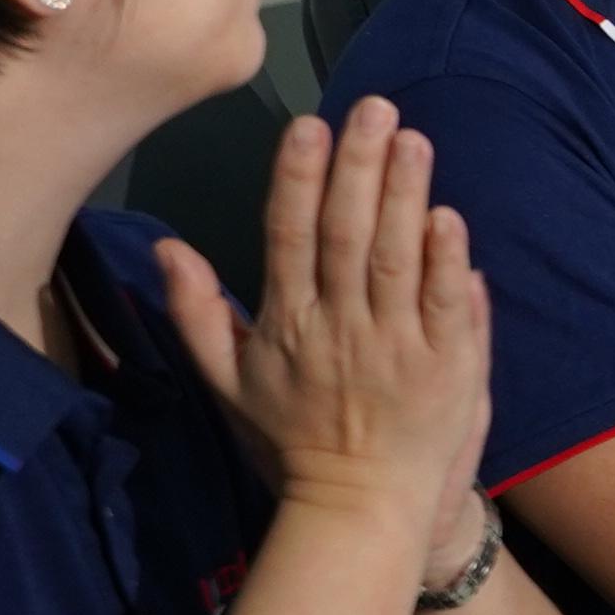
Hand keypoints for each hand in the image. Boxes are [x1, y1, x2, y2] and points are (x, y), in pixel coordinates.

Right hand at [155, 98, 488, 540]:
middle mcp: (339, 328)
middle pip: (344, 233)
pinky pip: (446, 304)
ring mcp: (395, 346)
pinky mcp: (446, 365)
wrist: (361, 507)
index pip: (287, 236)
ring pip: (396, 257)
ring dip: (404, 195)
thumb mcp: (228, 380)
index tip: (305, 126)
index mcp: (286, 324)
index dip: (296, 179)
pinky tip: (448, 215)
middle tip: (372, 107)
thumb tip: (166, 248)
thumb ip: (197, 313)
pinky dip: (447, 260)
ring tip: (410, 138)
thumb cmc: (293, 437)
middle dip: (357, 167)